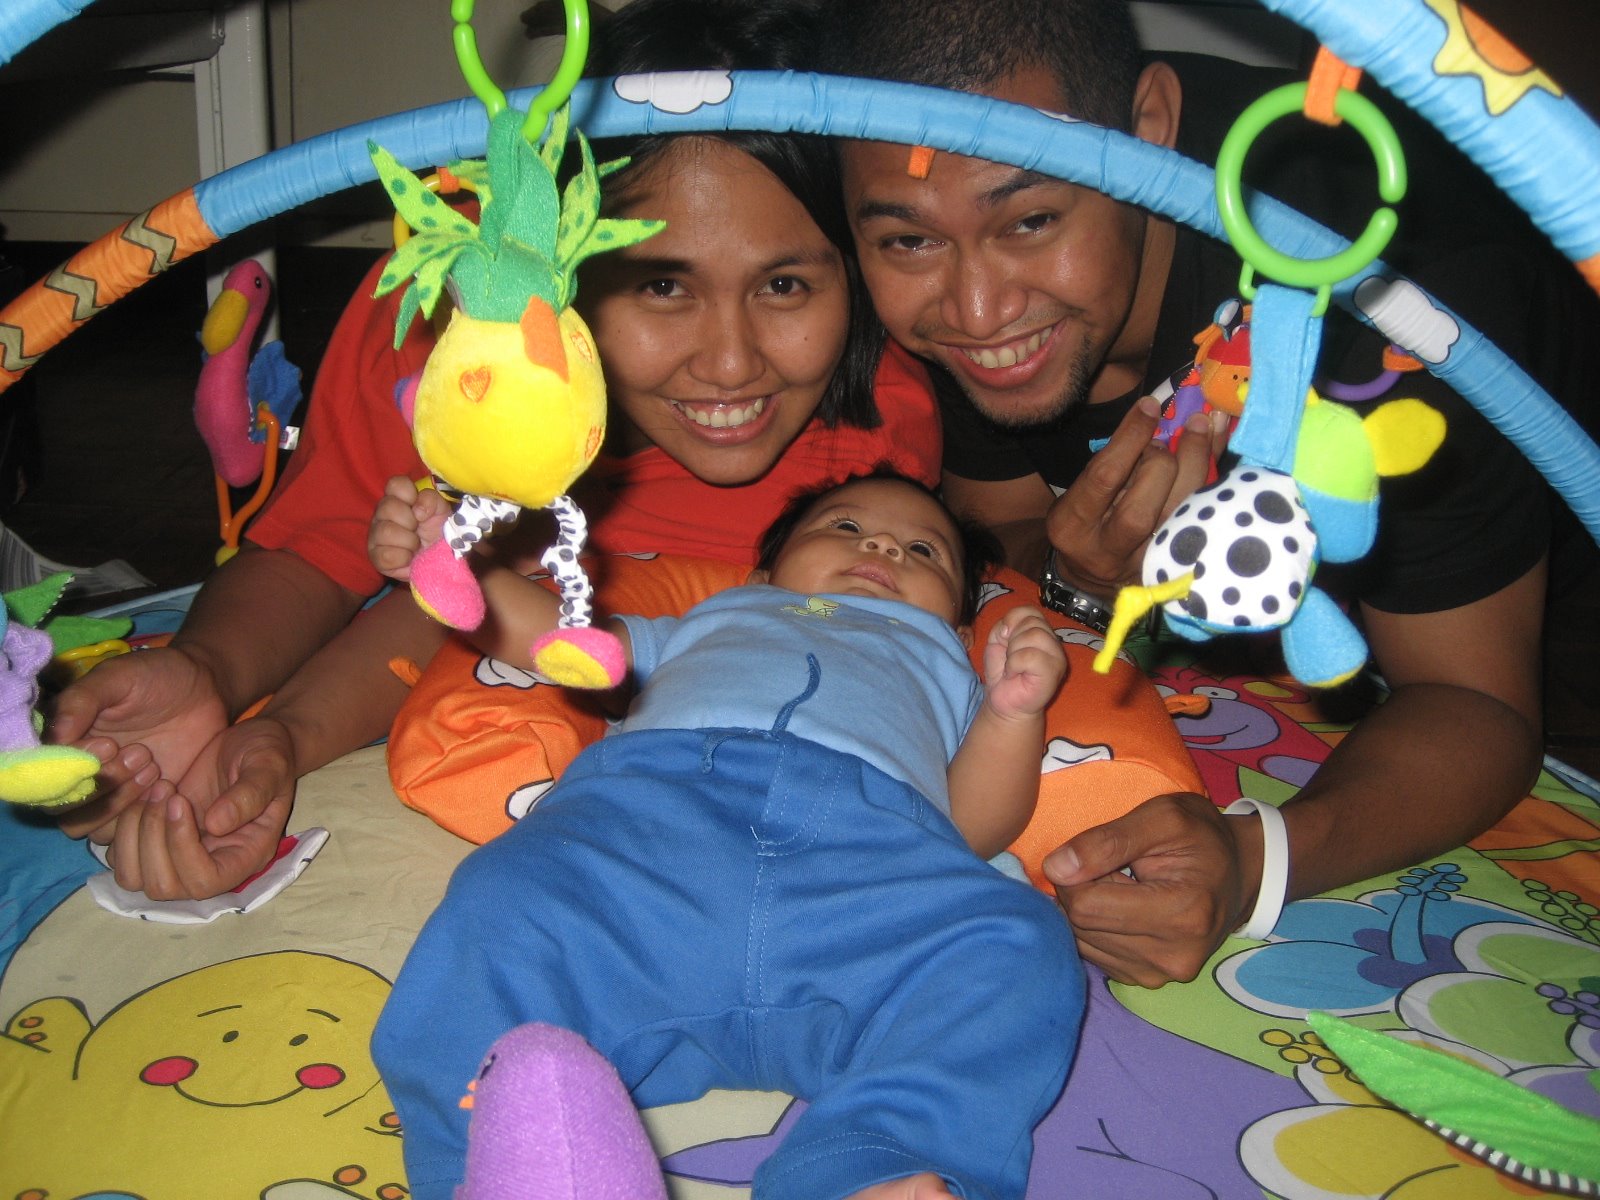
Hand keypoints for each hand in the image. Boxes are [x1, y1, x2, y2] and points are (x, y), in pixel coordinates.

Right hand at [47, 646, 227, 842]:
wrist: (205, 689)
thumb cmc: (157, 677)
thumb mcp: (118, 676)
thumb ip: (82, 701)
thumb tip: (55, 736)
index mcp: (61, 741)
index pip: (42, 773)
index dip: (70, 767)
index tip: (109, 745)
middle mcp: (75, 772)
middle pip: (60, 806)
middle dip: (99, 785)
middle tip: (140, 753)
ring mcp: (104, 793)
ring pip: (84, 826)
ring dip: (117, 803)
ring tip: (152, 765)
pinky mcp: (136, 806)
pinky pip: (121, 832)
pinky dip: (140, 815)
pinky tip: (166, 783)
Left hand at [104, 715, 295, 900]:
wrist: (248, 741)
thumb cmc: (265, 753)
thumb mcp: (268, 765)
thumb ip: (250, 793)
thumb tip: (216, 825)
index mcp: (244, 856)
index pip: (205, 881)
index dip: (183, 849)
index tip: (179, 801)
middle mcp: (210, 865)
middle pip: (163, 886)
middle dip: (153, 839)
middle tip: (164, 790)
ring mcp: (178, 857)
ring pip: (134, 878)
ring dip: (132, 835)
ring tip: (152, 792)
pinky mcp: (155, 842)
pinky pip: (120, 857)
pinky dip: (121, 828)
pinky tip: (141, 794)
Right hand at [369, 475, 450, 580]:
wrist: (439, 559)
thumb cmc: (437, 532)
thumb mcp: (441, 511)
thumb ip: (432, 499)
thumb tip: (418, 509)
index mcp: (398, 498)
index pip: (395, 484)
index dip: (409, 494)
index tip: (420, 509)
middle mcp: (382, 513)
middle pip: (388, 507)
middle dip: (410, 521)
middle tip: (418, 530)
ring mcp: (376, 534)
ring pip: (386, 532)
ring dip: (409, 541)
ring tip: (416, 546)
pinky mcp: (376, 556)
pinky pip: (386, 555)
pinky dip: (403, 558)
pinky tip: (409, 558)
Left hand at [982, 605, 1066, 720]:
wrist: (1004, 702)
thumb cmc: (1004, 673)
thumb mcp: (997, 641)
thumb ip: (1004, 625)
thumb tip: (1009, 626)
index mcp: (1042, 633)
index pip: (1031, 610)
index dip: (1012, 619)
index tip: (1004, 637)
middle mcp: (1054, 642)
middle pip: (1033, 622)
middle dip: (1012, 639)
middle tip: (1010, 658)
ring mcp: (1057, 657)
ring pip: (1034, 636)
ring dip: (1013, 652)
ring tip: (1013, 666)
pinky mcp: (1054, 672)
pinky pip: (1031, 655)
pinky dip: (1015, 664)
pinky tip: (1014, 674)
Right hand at [1043, 395, 1228, 595]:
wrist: (1090, 575)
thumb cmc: (1087, 519)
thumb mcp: (1083, 491)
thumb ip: (1115, 461)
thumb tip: (1156, 413)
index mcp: (1072, 523)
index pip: (1104, 477)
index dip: (1131, 438)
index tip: (1150, 406)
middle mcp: (1104, 549)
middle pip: (1141, 508)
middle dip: (1162, 462)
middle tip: (1168, 437)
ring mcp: (1140, 564)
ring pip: (1176, 518)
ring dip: (1197, 466)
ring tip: (1204, 427)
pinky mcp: (1170, 567)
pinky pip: (1198, 522)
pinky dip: (1212, 483)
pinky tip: (1218, 448)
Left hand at [1043, 792, 1258, 986]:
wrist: (1240, 872)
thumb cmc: (1202, 836)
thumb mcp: (1162, 817)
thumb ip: (1106, 840)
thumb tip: (1054, 868)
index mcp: (1183, 913)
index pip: (1086, 905)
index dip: (1075, 873)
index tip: (1099, 852)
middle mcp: (1172, 956)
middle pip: (1081, 925)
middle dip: (1081, 890)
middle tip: (1112, 866)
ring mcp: (1159, 974)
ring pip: (1081, 941)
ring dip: (1087, 909)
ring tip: (1121, 886)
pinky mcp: (1146, 981)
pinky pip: (1093, 953)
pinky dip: (1095, 927)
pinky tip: (1121, 907)